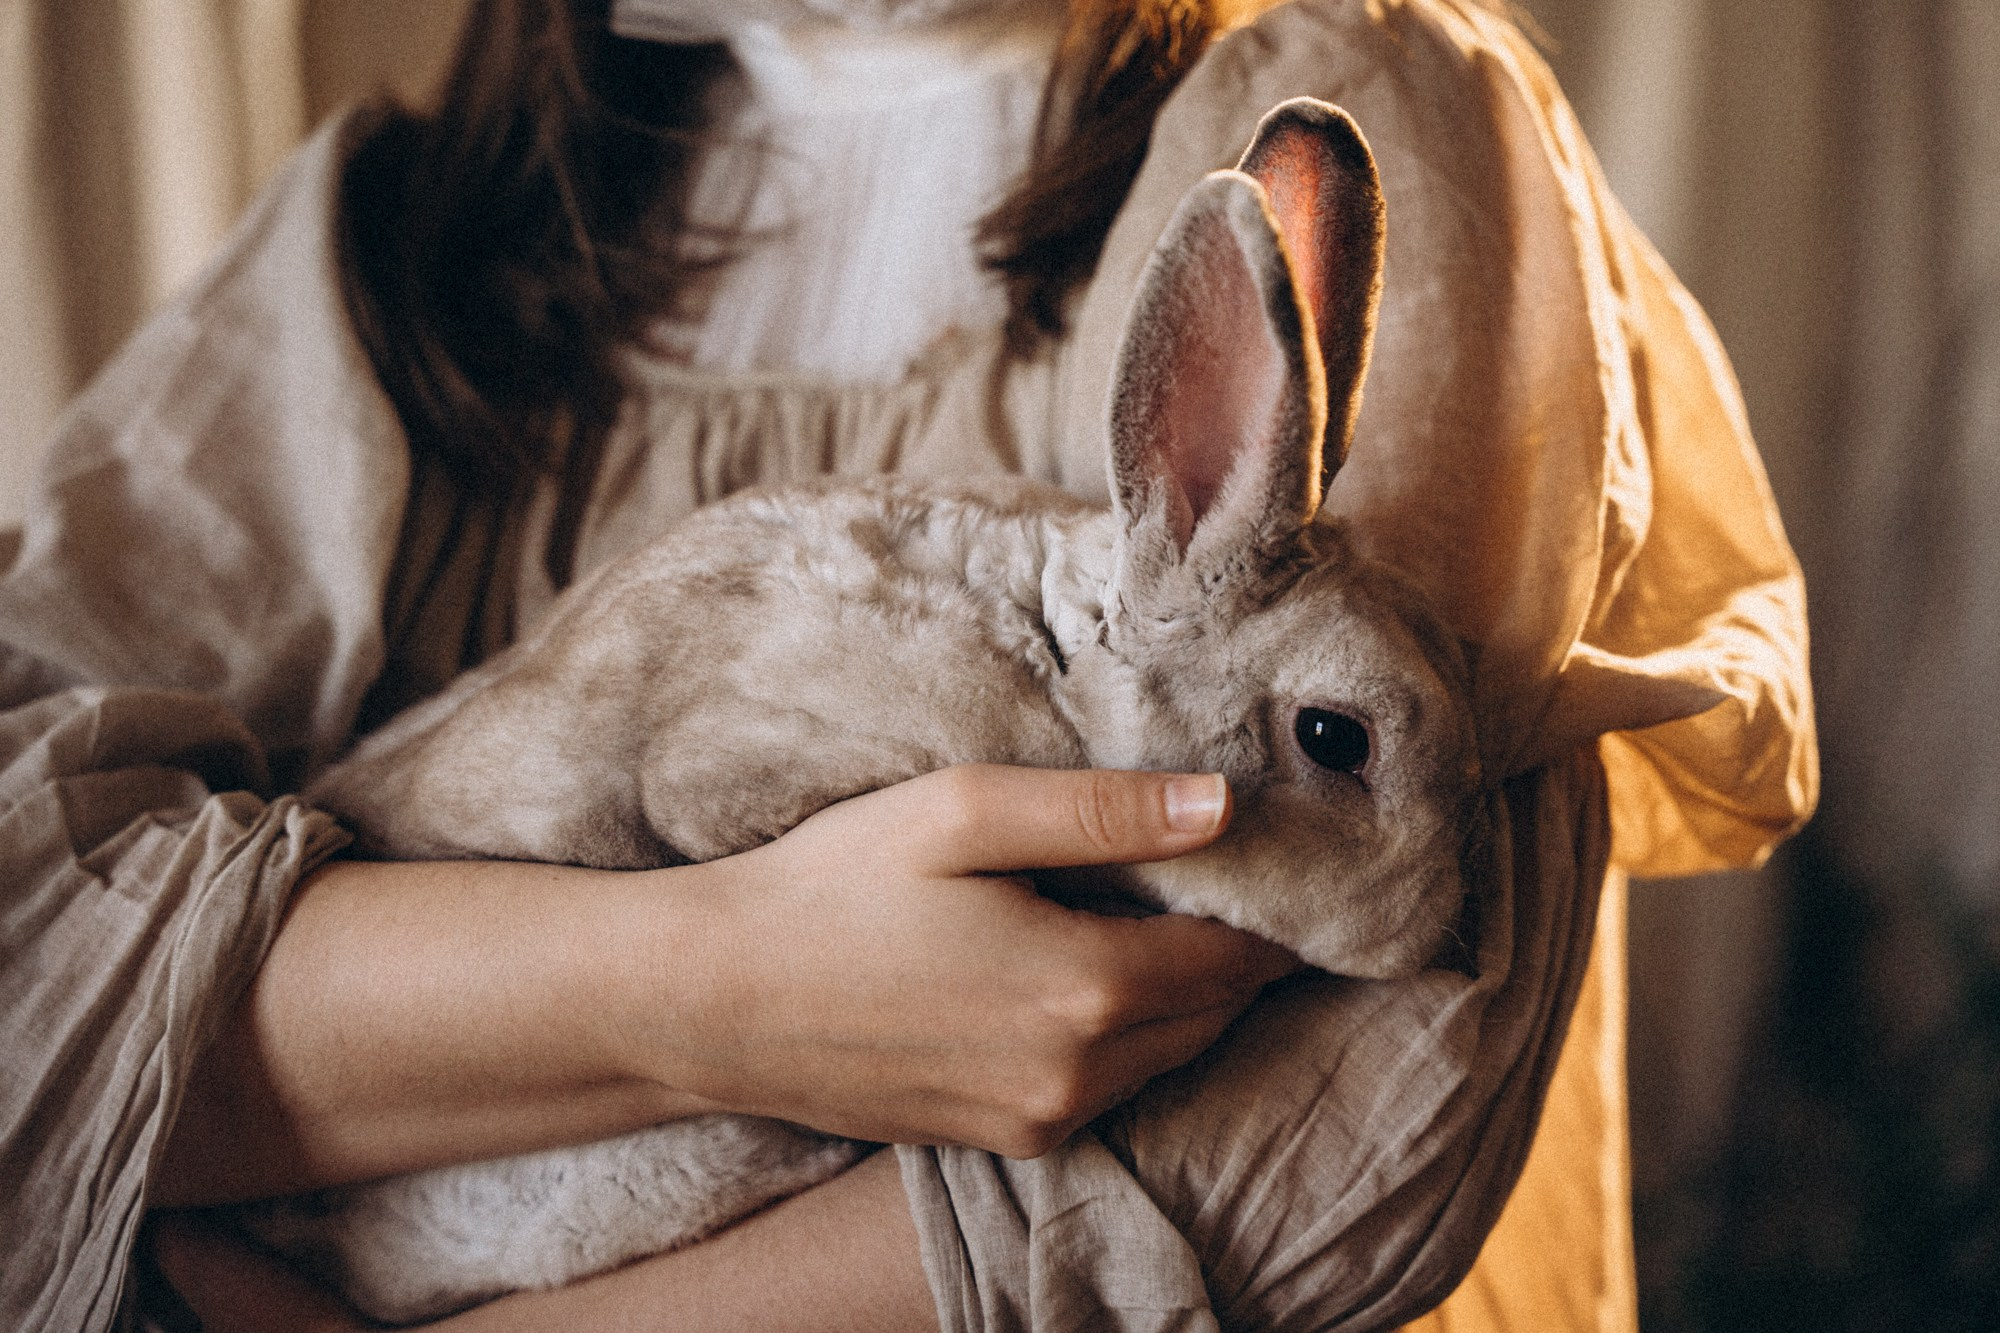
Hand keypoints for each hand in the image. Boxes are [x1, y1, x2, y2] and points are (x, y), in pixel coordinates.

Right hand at [643, 765, 1298, 1156]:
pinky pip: (1110, 1088)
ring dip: (1182, 994)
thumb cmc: (832, 888)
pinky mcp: (1004, 1139)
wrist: (716, 1001)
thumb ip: (1101, 811)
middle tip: (1223, 877)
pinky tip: (1082, 976)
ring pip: (1169, 1054)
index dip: (1268, 904)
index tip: (1278, 857)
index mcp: (1085, 985)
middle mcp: (1079, 1071)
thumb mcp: (963, 813)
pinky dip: (1127, 1037)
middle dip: (1233, 948)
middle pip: (1216, 1010)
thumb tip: (1224, 806)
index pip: (1237, 953)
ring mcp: (1041, 1118)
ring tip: (1153, 915)